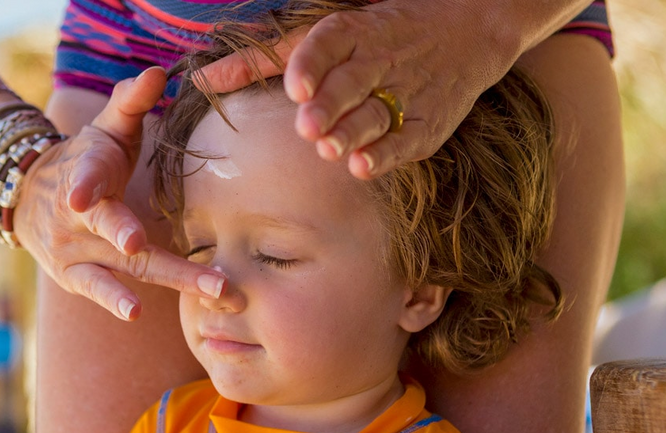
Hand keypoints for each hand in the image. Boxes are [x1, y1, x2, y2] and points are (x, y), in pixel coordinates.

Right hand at [14, 67, 226, 320]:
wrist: (26, 195)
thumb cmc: (84, 159)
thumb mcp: (103, 128)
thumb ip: (130, 102)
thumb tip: (159, 72)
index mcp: (86, 172)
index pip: (84, 176)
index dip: (83, 185)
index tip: (81, 199)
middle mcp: (77, 217)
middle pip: (116, 230)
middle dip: (148, 247)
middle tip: (209, 272)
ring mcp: (75, 250)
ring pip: (125, 267)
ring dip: (172, 279)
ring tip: (211, 290)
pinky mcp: (74, 275)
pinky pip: (97, 288)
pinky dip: (114, 300)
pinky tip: (135, 313)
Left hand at [197, 0, 518, 178]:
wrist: (464, 32)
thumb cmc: (373, 37)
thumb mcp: (317, 38)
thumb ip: (258, 61)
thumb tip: (201, 79)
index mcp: (351, 32)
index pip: (329, 43)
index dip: (313, 65)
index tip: (295, 87)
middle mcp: (379, 60)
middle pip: (352, 82)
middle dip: (330, 105)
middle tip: (307, 127)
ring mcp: (406, 92)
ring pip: (376, 114)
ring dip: (353, 132)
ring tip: (329, 150)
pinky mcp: (427, 124)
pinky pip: (406, 140)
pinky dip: (386, 154)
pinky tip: (362, 167)